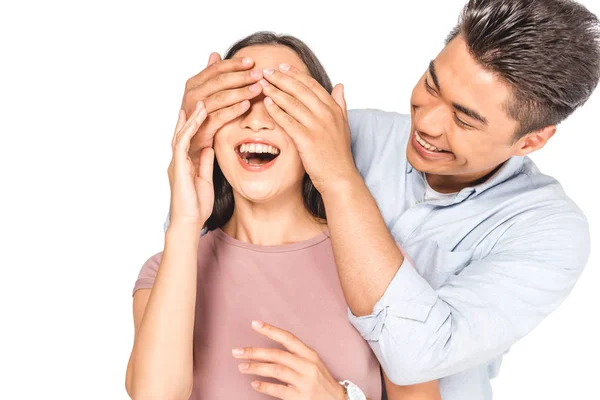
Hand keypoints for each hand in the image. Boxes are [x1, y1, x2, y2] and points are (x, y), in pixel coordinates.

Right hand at [167, 101, 213, 225]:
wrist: (189, 221)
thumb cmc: (197, 206)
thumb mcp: (205, 179)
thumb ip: (206, 163)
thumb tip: (208, 148)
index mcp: (185, 163)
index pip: (190, 139)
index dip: (195, 124)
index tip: (203, 109)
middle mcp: (178, 160)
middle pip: (183, 132)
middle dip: (191, 116)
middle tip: (201, 98)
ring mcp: (177, 162)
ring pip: (182, 133)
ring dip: (192, 117)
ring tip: (202, 102)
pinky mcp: (178, 166)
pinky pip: (182, 142)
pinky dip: (189, 128)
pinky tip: (196, 118)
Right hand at [181, 53, 263, 159]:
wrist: (191, 145)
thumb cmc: (200, 118)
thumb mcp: (204, 94)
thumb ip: (209, 75)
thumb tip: (215, 54)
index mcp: (193, 84)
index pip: (216, 69)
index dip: (234, 64)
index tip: (251, 61)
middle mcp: (192, 95)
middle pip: (220, 81)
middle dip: (241, 76)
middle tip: (259, 74)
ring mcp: (196, 112)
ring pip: (221, 97)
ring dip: (241, 91)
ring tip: (258, 88)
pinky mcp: (203, 128)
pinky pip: (221, 116)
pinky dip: (234, 110)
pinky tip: (247, 105)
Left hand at [232, 321, 346, 399]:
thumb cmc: (322, 381)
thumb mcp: (313, 363)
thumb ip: (295, 355)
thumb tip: (269, 350)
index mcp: (310, 354)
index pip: (288, 338)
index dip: (270, 330)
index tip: (254, 324)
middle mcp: (307, 366)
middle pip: (277, 355)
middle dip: (255, 352)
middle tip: (237, 351)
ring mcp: (304, 382)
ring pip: (275, 370)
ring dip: (256, 368)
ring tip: (242, 366)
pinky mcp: (300, 397)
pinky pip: (278, 390)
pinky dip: (264, 386)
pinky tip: (254, 384)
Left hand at [259, 64, 357, 195]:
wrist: (340, 177)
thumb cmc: (338, 154)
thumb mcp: (343, 125)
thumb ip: (340, 104)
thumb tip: (340, 86)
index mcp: (334, 109)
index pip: (312, 84)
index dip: (295, 74)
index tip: (282, 67)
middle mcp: (326, 114)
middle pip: (300, 89)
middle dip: (281, 78)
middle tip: (266, 71)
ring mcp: (317, 126)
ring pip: (292, 103)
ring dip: (275, 91)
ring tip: (262, 84)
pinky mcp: (307, 139)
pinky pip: (288, 121)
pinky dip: (276, 111)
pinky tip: (266, 104)